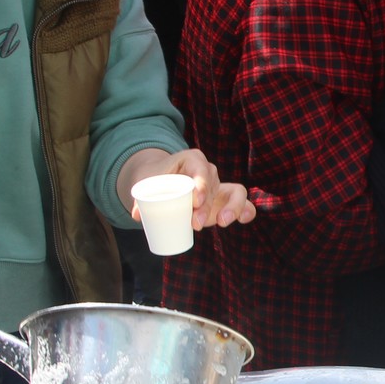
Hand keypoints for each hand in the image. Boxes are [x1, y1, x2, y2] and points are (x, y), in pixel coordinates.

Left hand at [123, 147, 256, 229]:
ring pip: (235, 193)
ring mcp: (219, 187)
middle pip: (214, 185)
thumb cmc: (155, 181)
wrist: (162, 184)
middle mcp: (208, 171)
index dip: (201, 183)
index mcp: (191, 160)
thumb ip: (141, 200)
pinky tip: (244, 219)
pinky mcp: (224, 202)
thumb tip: (138, 215)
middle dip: (206, 205)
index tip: (194, 200)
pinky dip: (246, 211)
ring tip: (221, 223)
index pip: (200, 168)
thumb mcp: (146, 185)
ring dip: (232, 208)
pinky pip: (242, 203)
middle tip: (194, 223)